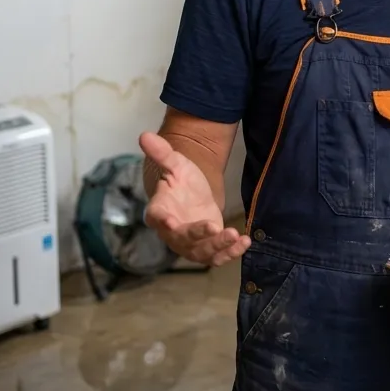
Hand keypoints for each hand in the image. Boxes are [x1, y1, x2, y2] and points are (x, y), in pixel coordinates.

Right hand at [139, 131, 250, 265]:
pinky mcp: (208, 248)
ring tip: (235, 235)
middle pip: (182, 238)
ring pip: (201, 252)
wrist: (195, 194)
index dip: (162, 220)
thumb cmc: (181, 180)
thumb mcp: (175, 164)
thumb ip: (162, 153)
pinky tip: (245, 243)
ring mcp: (190, 244)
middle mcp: (172, 232)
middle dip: (198, 235)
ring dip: (218, 247)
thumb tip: (144, 134)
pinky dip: (231, 253)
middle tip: (215, 227)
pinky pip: (217, 256)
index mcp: (160, 211)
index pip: (156, 217)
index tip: (169, 221)